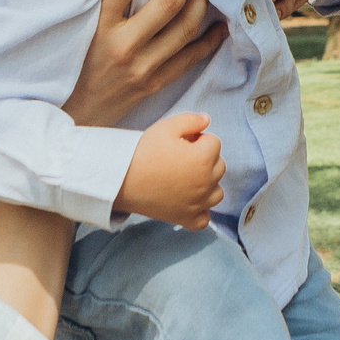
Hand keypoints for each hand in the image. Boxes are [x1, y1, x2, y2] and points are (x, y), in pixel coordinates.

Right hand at [62, 0, 225, 127]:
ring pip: (186, 27)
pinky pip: (191, 57)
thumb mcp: (80, 31)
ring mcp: (144, 67)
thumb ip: (104, 3)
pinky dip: (210, 39)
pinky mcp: (157, 83)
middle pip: (167, 1)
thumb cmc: (75, 68)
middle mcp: (124, 47)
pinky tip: (221, 23)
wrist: (76, 118)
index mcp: (99, 28)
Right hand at [117, 112, 223, 229]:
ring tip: (186, 178)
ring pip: (217, 192)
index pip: (214, 143)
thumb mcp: (165, 127)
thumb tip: (206, 120)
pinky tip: (189, 201)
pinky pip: (204, 219)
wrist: (121, 180)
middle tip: (180, 158)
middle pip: (219, 166)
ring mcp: (197, 204)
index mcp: (203, 159)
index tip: (181, 142)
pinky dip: (200, 211)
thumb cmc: (143, 152)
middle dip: (205, 159)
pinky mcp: (185, 219)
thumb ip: (191, 120)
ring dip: (207, 184)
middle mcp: (205, 183)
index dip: (198, 139)